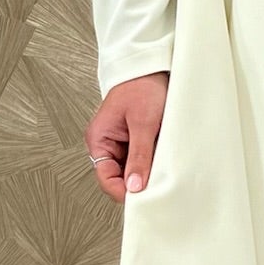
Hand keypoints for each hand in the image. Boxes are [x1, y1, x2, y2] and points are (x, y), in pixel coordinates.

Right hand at [86, 73, 168, 200]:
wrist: (154, 66)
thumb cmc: (142, 86)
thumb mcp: (143, 123)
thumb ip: (139, 156)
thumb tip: (135, 186)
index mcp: (99, 139)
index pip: (106, 178)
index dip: (124, 191)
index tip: (144, 198)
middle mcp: (108, 144)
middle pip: (120, 177)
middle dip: (138, 182)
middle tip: (158, 185)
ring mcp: (122, 143)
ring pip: (134, 170)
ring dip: (148, 172)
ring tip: (162, 166)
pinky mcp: (136, 140)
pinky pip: (143, 160)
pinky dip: (154, 163)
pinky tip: (164, 159)